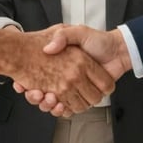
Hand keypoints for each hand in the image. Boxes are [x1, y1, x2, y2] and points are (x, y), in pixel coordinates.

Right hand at [15, 26, 130, 114]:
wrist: (118, 50)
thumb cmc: (99, 40)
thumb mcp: (78, 31)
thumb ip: (63, 35)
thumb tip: (48, 48)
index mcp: (62, 63)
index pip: (38, 75)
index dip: (29, 82)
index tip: (23, 84)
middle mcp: (66, 76)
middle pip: (44, 93)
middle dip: (38, 97)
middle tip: (36, 93)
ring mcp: (74, 87)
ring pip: (54, 103)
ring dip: (48, 104)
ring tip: (47, 98)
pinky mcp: (83, 95)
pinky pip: (69, 108)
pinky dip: (62, 110)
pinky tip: (59, 106)